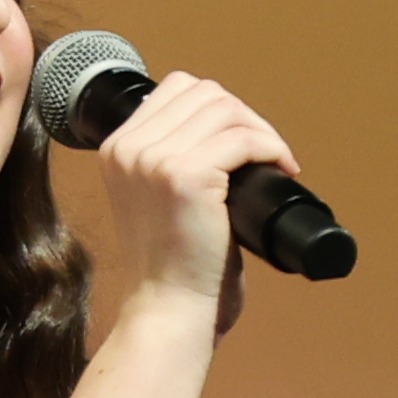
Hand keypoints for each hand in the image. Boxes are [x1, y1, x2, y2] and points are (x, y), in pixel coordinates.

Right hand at [89, 70, 297, 326]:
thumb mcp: (155, 197)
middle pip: (204, 92)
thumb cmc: (172, 265)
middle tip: (265, 153)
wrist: (169, 309)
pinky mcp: (185, 176)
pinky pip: (244, 139)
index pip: (177, 89)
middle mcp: (128, 149)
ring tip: (275, 162)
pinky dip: (272, 149)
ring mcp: (154, 160)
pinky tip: (281, 170)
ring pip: (226, 110)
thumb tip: (226, 121)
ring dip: (262, 131)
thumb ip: (170, 157)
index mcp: (116, 149)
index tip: (240, 140)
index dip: (219, 107)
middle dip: (244, 116)